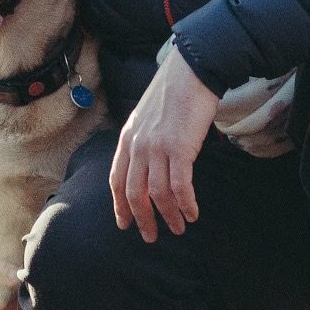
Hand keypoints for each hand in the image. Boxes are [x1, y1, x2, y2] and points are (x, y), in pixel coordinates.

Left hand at [110, 44, 220, 242]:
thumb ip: (142, 140)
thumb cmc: (174, 94)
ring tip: (178, 228)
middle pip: (134, 192)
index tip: (124, 224)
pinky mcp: (179, 148)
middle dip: (142, 218)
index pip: (116, 179)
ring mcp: (157, 147)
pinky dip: (185, 204)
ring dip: (168, 216)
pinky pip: (180, 186)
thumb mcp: (146, 117)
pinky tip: (192, 213)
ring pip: (158, 194)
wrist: (192, 72)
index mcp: (128, 138)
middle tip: (150, 236)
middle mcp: (138, 145)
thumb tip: (147, 165)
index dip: (119, 205)